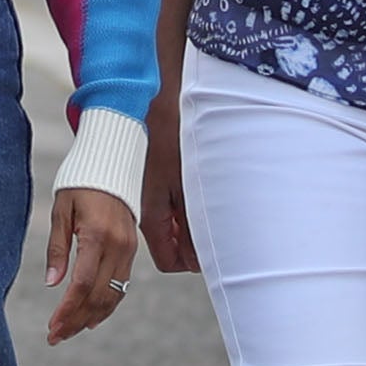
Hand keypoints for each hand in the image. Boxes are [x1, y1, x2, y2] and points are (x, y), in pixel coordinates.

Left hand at [41, 186, 140, 343]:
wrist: (112, 164)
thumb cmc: (80, 184)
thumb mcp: (61, 211)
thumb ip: (57, 248)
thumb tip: (52, 284)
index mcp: (97, 235)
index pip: (82, 285)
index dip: (67, 310)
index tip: (52, 327)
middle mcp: (118, 246)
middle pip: (98, 296)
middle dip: (76, 321)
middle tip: (55, 337)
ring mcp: (129, 249)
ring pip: (113, 295)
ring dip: (90, 317)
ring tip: (69, 331)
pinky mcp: (132, 250)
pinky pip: (121, 286)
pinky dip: (107, 305)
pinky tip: (91, 318)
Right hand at [139, 97, 200, 277]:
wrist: (156, 104)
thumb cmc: (173, 141)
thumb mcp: (187, 189)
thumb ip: (191, 228)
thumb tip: (197, 261)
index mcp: (150, 218)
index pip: (169, 261)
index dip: (192, 260)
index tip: (212, 246)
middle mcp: (147, 212)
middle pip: (173, 245)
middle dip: (195, 241)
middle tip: (218, 221)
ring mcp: (151, 197)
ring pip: (175, 225)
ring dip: (194, 221)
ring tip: (212, 200)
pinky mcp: (157, 183)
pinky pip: (174, 207)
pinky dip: (189, 205)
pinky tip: (202, 184)